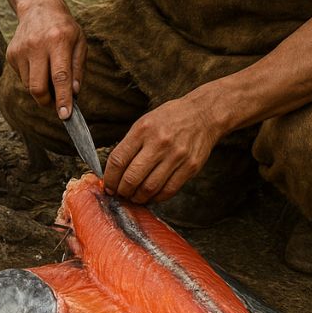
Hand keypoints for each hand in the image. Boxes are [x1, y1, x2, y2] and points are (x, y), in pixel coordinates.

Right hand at [5, 0, 86, 119]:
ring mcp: (21, 50)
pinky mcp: (11, 54)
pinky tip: (39, 63)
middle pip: (37, 87)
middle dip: (47, 102)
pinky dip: (33, 78)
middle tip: (57, 104)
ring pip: (29, 85)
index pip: (60, 76)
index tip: (65, 116)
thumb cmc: (63, 27)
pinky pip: (22, 77)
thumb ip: (78, 68)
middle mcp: (37, 45)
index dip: (62, 98)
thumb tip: (75, 93)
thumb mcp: (80, 42)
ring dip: (41, 90)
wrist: (38, 6)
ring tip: (50, 75)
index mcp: (58, 41)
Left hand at [103, 96, 219, 203]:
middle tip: (120, 194)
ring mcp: (176, 156)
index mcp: (144, 129)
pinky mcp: (190, 166)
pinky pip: (169, 190)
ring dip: (138, 197)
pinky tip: (152, 195)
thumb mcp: (146, 122)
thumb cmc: (171, 118)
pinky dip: (157, 197)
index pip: (118, 160)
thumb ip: (131, 144)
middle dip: (122, 191)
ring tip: (135, 197)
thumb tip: (115, 170)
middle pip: (132, 177)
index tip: (108, 185)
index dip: (110, 178)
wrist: (203, 114)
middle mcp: (159, 143)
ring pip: (150, 188)